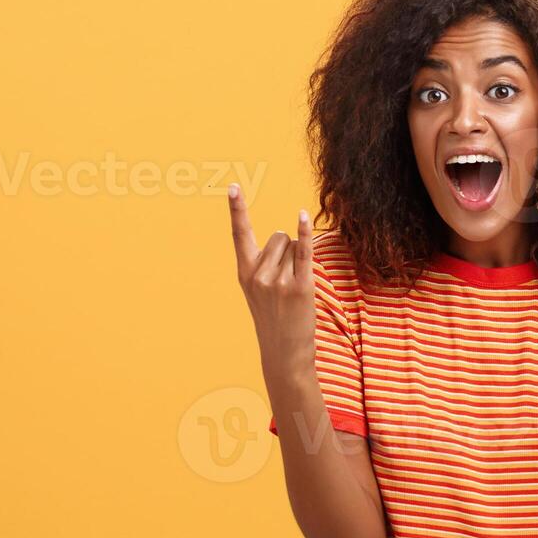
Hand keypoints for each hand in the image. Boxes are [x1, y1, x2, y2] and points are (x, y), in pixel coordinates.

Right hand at [228, 184, 315, 365]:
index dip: (237, 209)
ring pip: (295, 246)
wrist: (284, 352)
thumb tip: (286, 234)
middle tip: (287, 280)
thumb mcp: (257, 291)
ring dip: (301, 260)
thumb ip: (264, 264)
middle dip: (288, 250)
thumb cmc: (274, 318)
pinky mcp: (301, 287)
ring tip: (296, 288)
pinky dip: (305, 233)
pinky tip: (303, 215)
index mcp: (245, 273)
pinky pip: (304, 252)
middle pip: (279, 236)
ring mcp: (278, 282)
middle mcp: (259, 275)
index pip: (240, 234)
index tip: (233, 186)